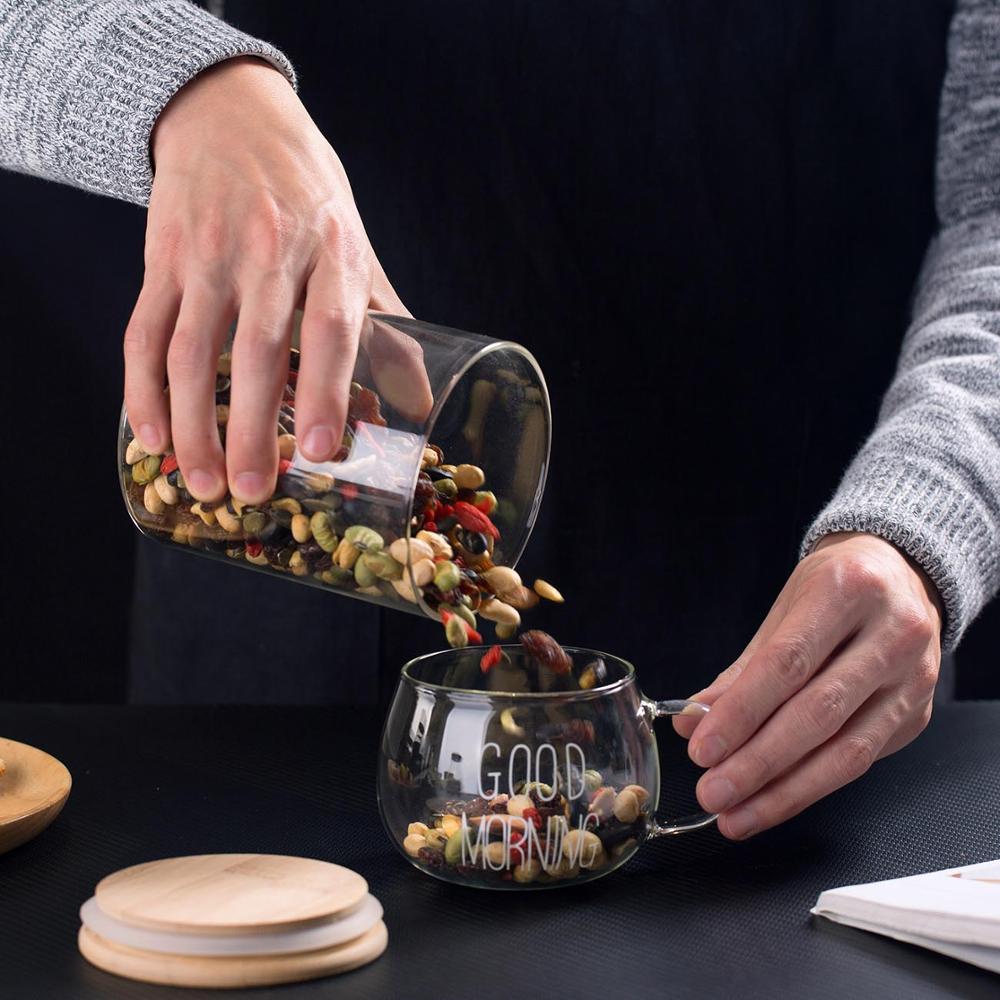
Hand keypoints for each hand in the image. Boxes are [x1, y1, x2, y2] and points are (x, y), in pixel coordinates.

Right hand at [124, 56, 422, 503]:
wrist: (233, 116)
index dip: (328, 390)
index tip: (325, 449)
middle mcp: (268, 252)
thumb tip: (418, 405)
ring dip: (195, 424)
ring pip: (193, 350)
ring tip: (204, 483)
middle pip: (258, 350)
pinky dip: (143, 389)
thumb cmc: (309, 196)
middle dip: (253, 428)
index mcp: (330, 252)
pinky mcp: (162, 260)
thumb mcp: (357, 248)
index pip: (330, 327)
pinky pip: (145, 331)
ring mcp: (208, 255)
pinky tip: (152, 438)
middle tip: (255, 490)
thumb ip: (385, 326)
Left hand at [675, 532, 942, 839]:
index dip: (742, 712)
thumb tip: (694, 722)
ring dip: (784, 791)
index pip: (787, 664)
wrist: (904, 574)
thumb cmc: (834, 587)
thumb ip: (741, 670)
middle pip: (817, 713)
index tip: (702, 749)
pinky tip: (774, 801)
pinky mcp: (918, 715)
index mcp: (848, 590)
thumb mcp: (785, 609)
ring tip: (736, 814)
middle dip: (758, 762)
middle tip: (713, 791)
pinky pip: (861, 761)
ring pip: (846, 751)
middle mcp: (892, 634)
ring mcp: (913, 678)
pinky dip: (812, 786)